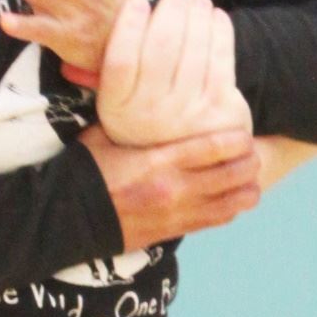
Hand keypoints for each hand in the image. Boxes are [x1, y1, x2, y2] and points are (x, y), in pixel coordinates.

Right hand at [77, 125, 259, 250]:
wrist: (67, 217)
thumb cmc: (86, 169)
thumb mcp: (105, 132)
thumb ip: (133, 114)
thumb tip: (148, 85)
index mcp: (160, 160)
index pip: (218, 147)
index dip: (240, 139)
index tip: (243, 132)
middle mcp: (176, 189)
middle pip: (236, 174)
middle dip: (250, 161)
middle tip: (249, 151)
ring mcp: (179, 213)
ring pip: (235, 202)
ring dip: (247, 187)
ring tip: (247, 175)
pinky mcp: (176, 232)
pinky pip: (219, 219)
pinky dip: (232, 207)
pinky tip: (232, 195)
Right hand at [91, 0, 251, 147]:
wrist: (195, 159)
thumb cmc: (152, 116)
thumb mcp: (121, 102)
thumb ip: (113, 67)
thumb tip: (112, 20)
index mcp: (118, 108)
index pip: (120, 59)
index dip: (129, 25)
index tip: (138, 1)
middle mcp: (150, 114)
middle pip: (160, 48)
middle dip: (171, 11)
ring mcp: (187, 114)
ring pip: (193, 49)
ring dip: (197, 15)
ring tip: (198, 0)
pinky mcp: (220, 110)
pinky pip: (221, 59)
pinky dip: (220, 32)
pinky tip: (216, 17)